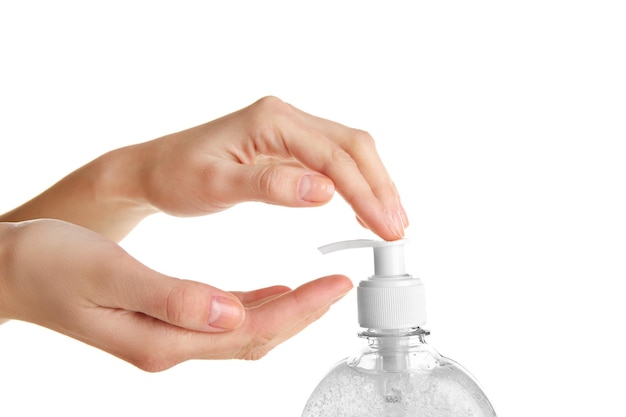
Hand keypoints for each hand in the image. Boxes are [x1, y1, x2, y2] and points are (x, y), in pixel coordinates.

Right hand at [0, 219, 351, 370]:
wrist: (12, 271)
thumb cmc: (50, 265)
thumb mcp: (108, 276)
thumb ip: (172, 298)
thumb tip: (232, 314)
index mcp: (162, 338)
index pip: (249, 331)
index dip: (298, 311)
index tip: (335, 287)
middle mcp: (170, 345)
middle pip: (255, 336)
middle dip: (303, 313)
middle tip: (340, 284)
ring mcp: (167, 337)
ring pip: (243, 329)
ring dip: (285, 311)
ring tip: (319, 289)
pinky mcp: (163, 321)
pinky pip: (223, 320)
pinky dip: (255, 306)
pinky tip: (271, 293)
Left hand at [133, 96, 407, 239]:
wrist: (151, 170)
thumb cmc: (175, 177)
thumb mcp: (215, 186)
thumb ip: (270, 186)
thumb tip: (326, 190)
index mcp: (271, 121)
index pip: (334, 156)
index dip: (366, 193)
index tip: (385, 227)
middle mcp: (285, 117)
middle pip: (352, 146)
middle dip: (380, 187)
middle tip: (397, 228)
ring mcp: (288, 129)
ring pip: (348, 151)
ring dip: (373, 184)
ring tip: (388, 222)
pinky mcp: (286, 145)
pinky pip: (332, 160)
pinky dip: (354, 183)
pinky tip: (361, 207)